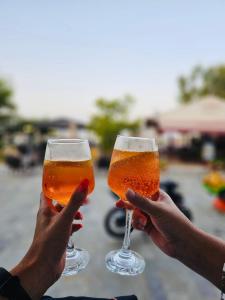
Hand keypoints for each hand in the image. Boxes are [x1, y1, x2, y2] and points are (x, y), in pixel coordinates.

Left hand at [10, 179, 88, 299]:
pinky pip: (68, 226)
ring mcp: (53, 227)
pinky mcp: (58, 237)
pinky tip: (80, 226)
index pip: (48, 190)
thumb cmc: (49, 242)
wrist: (43, 267)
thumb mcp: (64, 218)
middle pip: (59, 202)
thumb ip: (75, 201)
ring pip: (65, 214)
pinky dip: (75, 224)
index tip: (68, 178)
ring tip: (82, 214)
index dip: (56, 183)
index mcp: (45, 209)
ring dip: (74, 212)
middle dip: (71, 198)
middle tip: (83, 197)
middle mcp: (48, 216)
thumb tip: (84, 183)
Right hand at [119, 189, 224, 288]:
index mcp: (158, 196)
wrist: (182, 244)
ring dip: (136, 217)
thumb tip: (127, 192)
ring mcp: (150, 216)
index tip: (123, 189)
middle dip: (130, 204)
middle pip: (136, 201)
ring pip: (135, 213)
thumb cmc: (174, 223)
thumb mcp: (157, 210)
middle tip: (118, 204)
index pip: (144, 189)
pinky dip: (137, 224)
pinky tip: (142, 228)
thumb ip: (141, 202)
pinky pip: (137, 222)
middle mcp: (154, 205)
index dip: (133, 189)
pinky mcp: (148, 227)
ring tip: (142, 222)